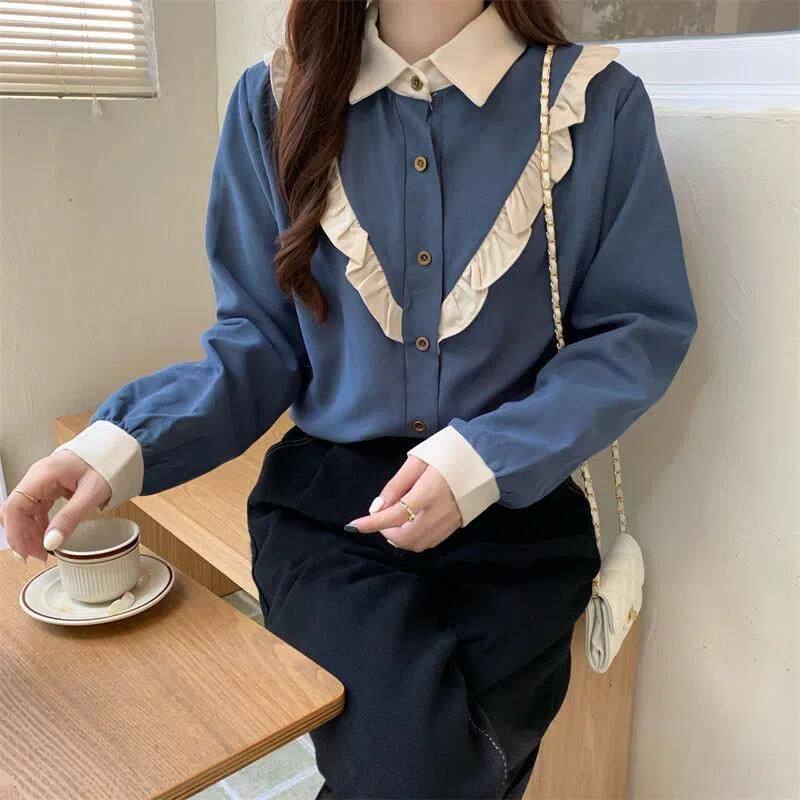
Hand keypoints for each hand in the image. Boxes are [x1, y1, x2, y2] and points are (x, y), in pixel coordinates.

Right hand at [0, 451, 110, 561]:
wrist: (117, 452)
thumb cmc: (106, 466)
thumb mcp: (91, 493)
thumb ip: (70, 517)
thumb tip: (50, 543)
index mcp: (43, 475)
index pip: (15, 506)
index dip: (15, 532)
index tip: (24, 553)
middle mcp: (37, 477)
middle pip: (17, 511)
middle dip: (23, 536)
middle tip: (38, 557)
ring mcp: (42, 482)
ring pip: (25, 512)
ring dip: (31, 533)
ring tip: (44, 552)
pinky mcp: (50, 487)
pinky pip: (37, 509)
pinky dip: (39, 525)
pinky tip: (48, 537)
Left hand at [346, 456, 461, 551]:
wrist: (485, 457)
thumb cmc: (448, 453)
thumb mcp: (417, 461)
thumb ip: (396, 485)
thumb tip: (376, 509)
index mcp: (429, 491)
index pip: (395, 515)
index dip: (372, 523)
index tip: (354, 525)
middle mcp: (440, 512)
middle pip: (406, 538)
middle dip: (386, 534)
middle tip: (380, 519)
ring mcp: (450, 522)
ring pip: (418, 544)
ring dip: (400, 538)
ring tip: (394, 521)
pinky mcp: (457, 526)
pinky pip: (430, 542)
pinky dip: (415, 539)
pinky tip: (411, 525)